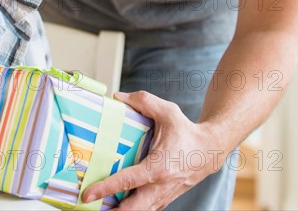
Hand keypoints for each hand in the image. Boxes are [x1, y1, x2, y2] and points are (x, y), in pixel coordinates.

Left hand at [82, 91, 229, 209]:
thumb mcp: (167, 111)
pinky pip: (148, 209)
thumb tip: (118, 97)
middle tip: (92, 208)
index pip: (127, 181)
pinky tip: (119, 206)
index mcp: (158, 167)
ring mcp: (164, 195)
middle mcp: (161, 186)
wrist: (210, 149)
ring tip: (102, 209)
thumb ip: (143, 101)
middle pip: (133, 209)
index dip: (105, 188)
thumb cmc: (187, 131)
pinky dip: (134, 209)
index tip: (87, 194)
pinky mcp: (166, 198)